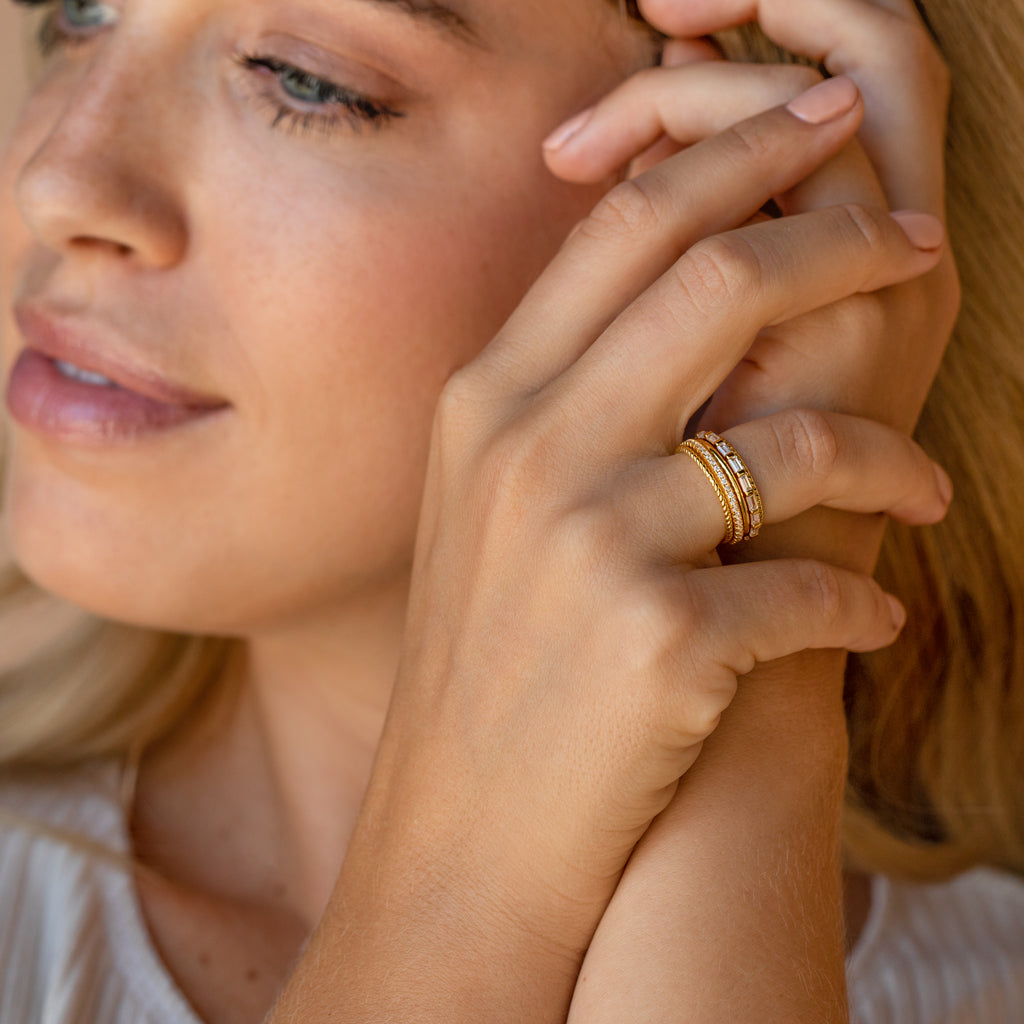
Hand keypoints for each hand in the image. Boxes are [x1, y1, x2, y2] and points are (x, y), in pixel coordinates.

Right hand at [553, 5, 956, 1019]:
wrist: (465, 823)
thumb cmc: (495, 652)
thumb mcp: (496, 498)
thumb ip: (568, 387)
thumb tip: (687, 289)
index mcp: (488, 399)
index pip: (627, 226)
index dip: (739, 156)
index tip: (824, 132)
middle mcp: (528, 449)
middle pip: (718, 280)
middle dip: (843, 241)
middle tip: (915, 242)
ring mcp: (589, 542)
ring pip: (796, 438)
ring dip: (890, 457)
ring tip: (922, 488)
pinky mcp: (657, 642)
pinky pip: (810, 586)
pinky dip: (861, 599)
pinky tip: (869, 617)